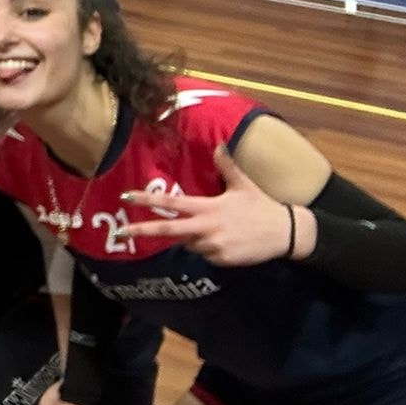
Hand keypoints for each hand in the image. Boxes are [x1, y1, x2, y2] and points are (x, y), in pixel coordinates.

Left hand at [118, 145, 302, 265]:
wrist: (285, 233)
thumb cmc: (261, 206)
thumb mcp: (243, 184)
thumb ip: (227, 166)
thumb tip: (219, 144)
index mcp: (208, 207)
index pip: (172, 203)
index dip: (148, 200)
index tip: (127, 197)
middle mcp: (206, 228)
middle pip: (168, 230)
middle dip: (142, 230)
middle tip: (121, 231)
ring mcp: (212, 246)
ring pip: (188, 243)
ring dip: (192, 237)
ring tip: (218, 228)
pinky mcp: (221, 260)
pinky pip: (205, 254)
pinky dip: (208, 248)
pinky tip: (226, 240)